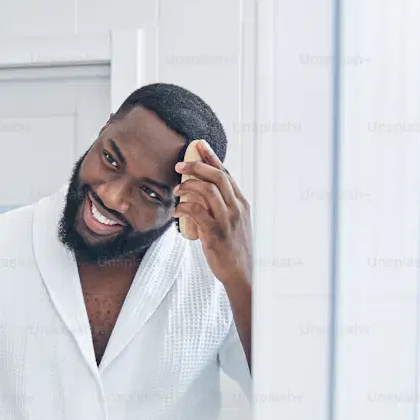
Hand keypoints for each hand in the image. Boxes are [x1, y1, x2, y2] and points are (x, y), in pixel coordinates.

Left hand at [174, 142, 251, 285]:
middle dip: (196, 166)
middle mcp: (237, 208)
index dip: (212, 157)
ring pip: (207, 190)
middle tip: (180, 165)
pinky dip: (184, 206)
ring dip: (188, 186)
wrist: (241, 274)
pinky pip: (197, 211)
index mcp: (242, 204)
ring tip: (177, 189)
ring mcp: (227, 220)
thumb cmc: (234, 250)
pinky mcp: (215, 233)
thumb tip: (203, 196)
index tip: (199, 145)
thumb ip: (224, 209)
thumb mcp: (235, 224)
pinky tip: (177, 210)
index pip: (226, 174)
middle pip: (217, 177)